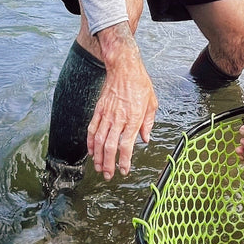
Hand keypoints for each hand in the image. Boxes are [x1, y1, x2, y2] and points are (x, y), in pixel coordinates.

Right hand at [87, 23, 157, 179]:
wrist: (124, 68)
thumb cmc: (140, 85)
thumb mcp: (152, 103)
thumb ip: (148, 123)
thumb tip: (145, 139)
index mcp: (134, 118)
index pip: (126, 145)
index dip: (124, 161)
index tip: (123, 171)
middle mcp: (119, 118)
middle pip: (110, 146)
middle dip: (108, 164)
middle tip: (108, 175)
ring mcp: (107, 114)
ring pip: (100, 140)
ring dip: (98, 157)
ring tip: (99, 168)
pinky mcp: (99, 110)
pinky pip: (93, 129)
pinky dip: (91, 142)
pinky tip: (91, 151)